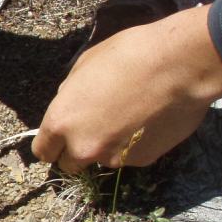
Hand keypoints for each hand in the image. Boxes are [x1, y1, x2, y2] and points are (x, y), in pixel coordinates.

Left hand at [32, 4, 221, 172]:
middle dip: (77, 150)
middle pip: (70, 164)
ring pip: (102, 159)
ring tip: (129, 117)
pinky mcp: (142, 160)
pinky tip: (148, 121)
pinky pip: (130, 156)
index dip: (52, 146)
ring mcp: (113, 157)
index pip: (43, 152)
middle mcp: (82, 147)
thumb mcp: (83, 67)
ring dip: (109, 146)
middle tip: (95, 129)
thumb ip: (70, 94)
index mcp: (60, 122)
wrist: (177, 66)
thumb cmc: (126, 56)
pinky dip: (135, 144)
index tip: (60, 141)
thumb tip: (70, 103)